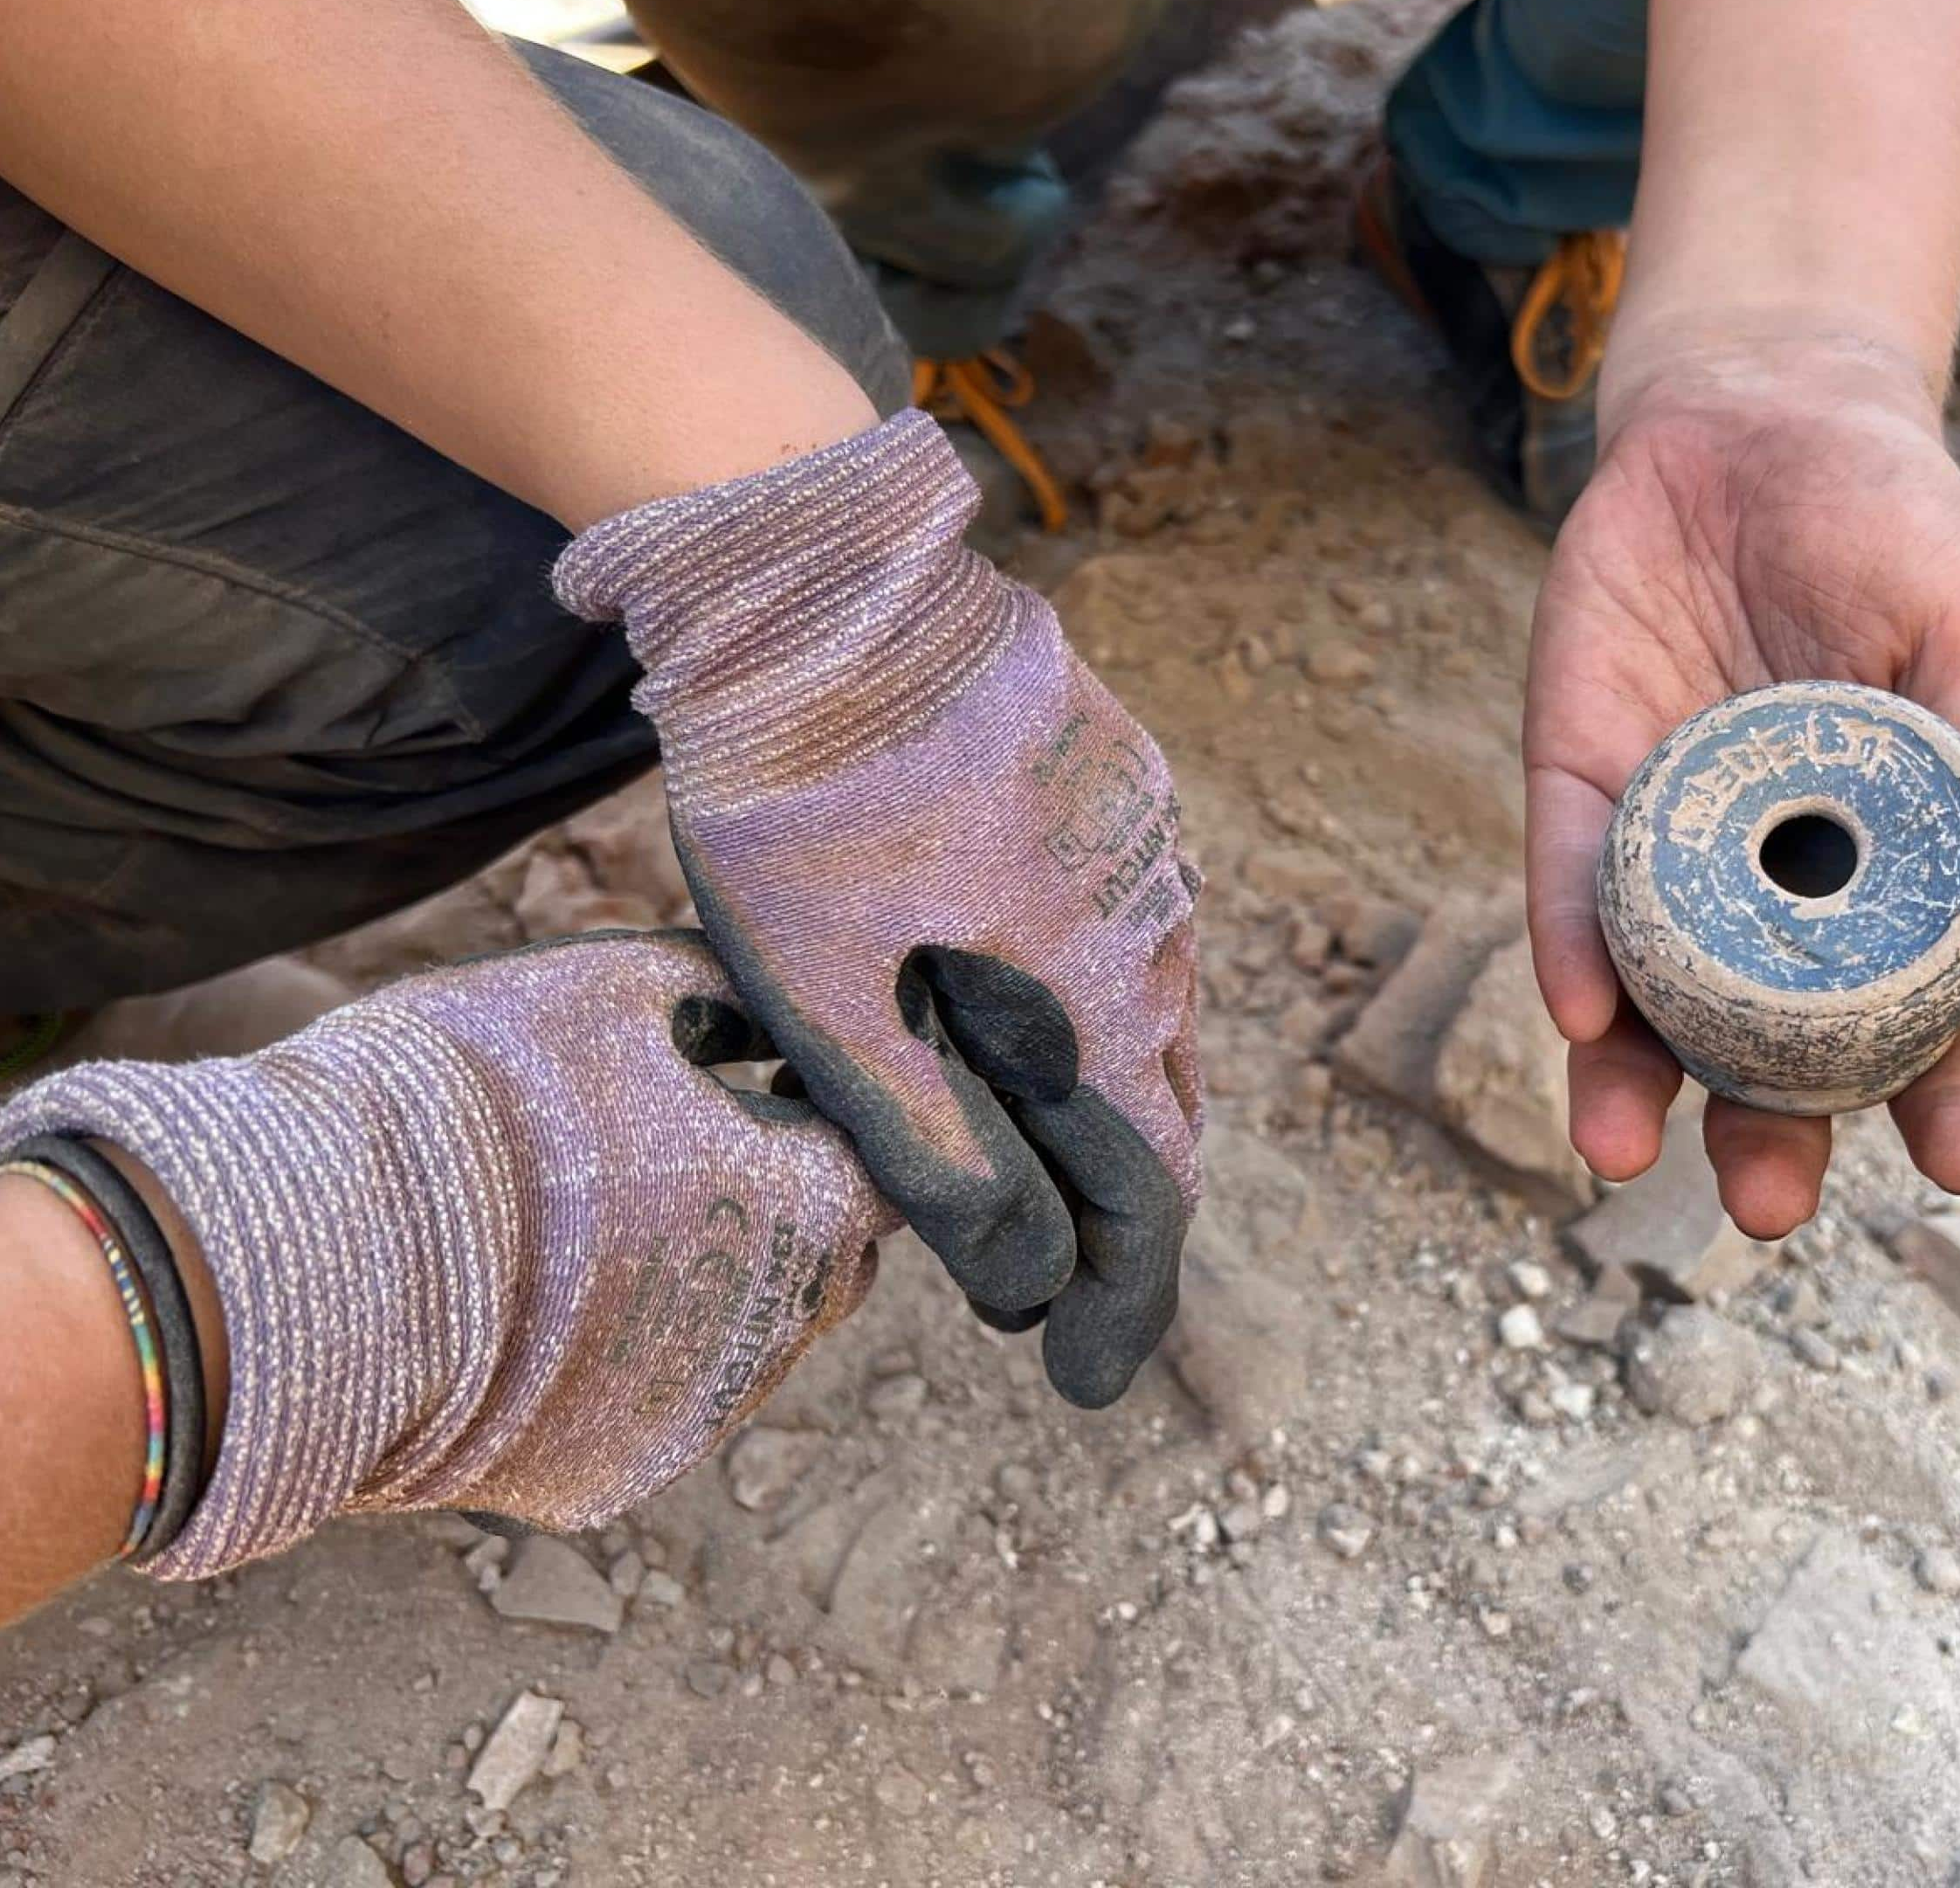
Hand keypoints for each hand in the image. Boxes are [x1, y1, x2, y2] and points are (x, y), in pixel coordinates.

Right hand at [0, 930, 891, 1577]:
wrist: (311, 1263)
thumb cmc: (473, 1099)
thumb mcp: (618, 985)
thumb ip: (726, 997)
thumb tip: (764, 1009)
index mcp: (814, 1207)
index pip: (880, 1162)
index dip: (831, 1119)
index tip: (779, 1090)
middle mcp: (783, 1332)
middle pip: (825, 1262)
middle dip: (784, 1207)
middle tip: (688, 1149)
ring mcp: (696, 1421)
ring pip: (739, 1342)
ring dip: (699, 1287)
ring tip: (585, 1231)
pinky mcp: (604, 1483)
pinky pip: (642, 1409)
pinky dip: (613, 1363)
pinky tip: (533, 1314)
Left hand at [554, 413, 1202, 1408]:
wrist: (815, 579)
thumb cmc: (800, 804)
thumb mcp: (838, 1008)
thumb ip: (941, 1157)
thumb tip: (1026, 1286)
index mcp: (1099, 996)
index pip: (1152, 1195)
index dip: (1121, 1303)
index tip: (1078, 1380)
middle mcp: (1157, 924)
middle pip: (1158, 1109)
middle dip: (1103, 1213)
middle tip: (1026, 1287)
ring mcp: (1145, 840)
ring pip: (1141, 1010)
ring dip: (1086, 1096)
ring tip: (996, 1146)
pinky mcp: (1115, 775)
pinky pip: (1123, 919)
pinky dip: (1074, 989)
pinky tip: (995, 988)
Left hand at [1525, 330, 1959, 1235]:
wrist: (1753, 413)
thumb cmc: (1892, 531)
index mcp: (1891, 860)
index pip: (1923, 1002)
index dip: (1946, 1089)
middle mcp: (1773, 875)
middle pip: (1771, 1032)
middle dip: (1768, 1127)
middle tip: (1765, 1208)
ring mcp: (1671, 836)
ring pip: (1651, 988)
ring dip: (1635, 1079)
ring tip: (1622, 1156)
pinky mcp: (1578, 781)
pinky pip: (1568, 883)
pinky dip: (1569, 947)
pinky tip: (1578, 1012)